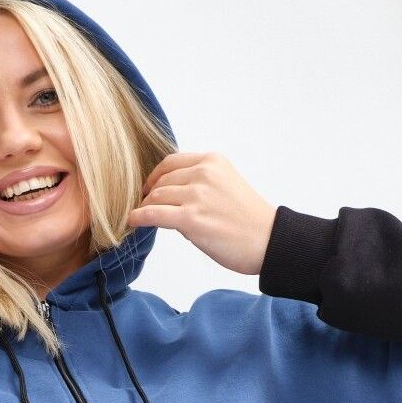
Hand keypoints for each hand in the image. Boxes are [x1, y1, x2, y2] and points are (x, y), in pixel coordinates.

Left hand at [126, 152, 276, 275]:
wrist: (269, 241)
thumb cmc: (250, 221)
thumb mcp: (227, 186)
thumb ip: (200, 184)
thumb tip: (170, 196)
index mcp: (212, 161)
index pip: (171, 163)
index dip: (155, 176)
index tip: (148, 188)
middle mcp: (204, 173)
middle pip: (161, 181)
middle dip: (150, 196)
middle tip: (145, 208)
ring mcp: (197, 195)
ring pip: (156, 197)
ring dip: (145, 208)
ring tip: (140, 218)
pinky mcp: (191, 219)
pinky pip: (154, 214)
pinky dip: (139, 217)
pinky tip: (132, 222)